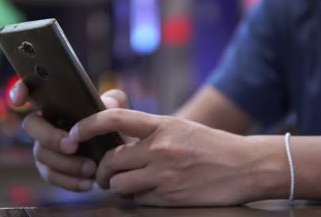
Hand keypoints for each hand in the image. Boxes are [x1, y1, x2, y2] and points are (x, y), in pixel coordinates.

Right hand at [9, 80, 129, 191]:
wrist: (119, 154)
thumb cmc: (112, 125)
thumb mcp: (117, 109)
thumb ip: (114, 100)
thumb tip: (106, 104)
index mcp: (57, 104)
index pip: (30, 90)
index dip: (19, 91)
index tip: (19, 100)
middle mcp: (45, 124)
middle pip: (31, 126)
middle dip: (50, 137)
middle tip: (72, 145)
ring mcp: (44, 148)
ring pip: (41, 155)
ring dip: (66, 163)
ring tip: (90, 168)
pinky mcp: (51, 170)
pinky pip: (52, 176)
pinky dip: (70, 181)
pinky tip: (88, 183)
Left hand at [67, 110, 288, 205]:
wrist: (246, 166)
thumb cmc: (213, 146)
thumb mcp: (181, 129)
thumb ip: (151, 133)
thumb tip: (120, 141)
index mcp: (162, 126)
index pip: (115, 119)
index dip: (88, 124)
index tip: (74, 132)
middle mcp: (160, 148)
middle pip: (110, 161)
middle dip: (102, 171)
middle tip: (105, 174)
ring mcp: (165, 175)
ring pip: (119, 184)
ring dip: (118, 187)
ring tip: (128, 185)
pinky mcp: (170, 198)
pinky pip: (138, 201)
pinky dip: (138, 198)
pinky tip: (149, 193)